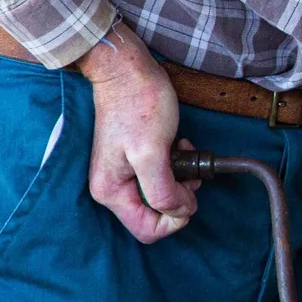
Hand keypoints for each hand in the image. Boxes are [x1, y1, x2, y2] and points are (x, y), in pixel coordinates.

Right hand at [74, 21, 197, 242]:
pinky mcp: (134, 159)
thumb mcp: (153, 153)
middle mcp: (113, 187)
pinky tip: (178, 144)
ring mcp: (123, 173)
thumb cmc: (139, 105)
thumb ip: (162, 190)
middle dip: (178, 195)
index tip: (190, 192)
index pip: (148, 230)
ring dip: (180, 178)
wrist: (128, 71)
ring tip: (183, 151)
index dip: (176, 218)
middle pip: (155, 214)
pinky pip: (160, 176)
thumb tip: (179, 212)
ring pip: (161, 195)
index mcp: (112, 192)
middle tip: (187, 169)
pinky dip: (175, 164)